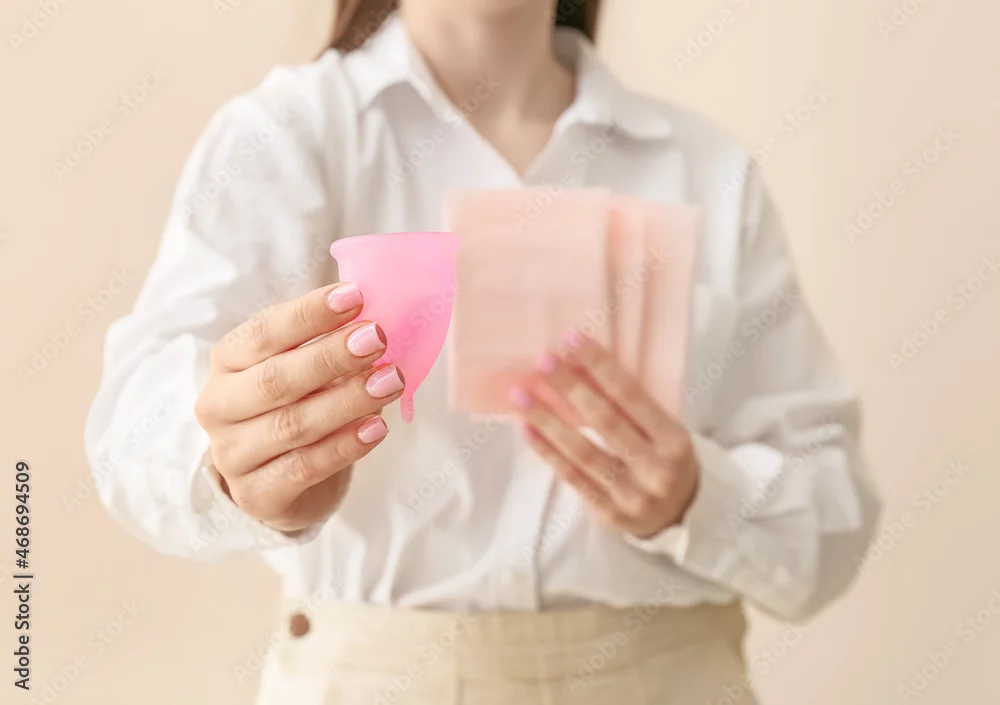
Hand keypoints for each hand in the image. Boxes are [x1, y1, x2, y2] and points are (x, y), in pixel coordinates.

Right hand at [194, 282, 404, 533]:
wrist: (277, 481)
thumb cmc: (295, 407)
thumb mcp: (304, 370)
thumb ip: (329, 345)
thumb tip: (375, 320)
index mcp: (227, 362)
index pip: (264, 332)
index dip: (309, 314)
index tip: (356, 296)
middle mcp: (219, 406)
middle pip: (276, 379)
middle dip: (331, 356)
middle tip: (378, 338)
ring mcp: (232, 455)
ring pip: (292, 425)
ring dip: (347, 400)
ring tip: (391, 381)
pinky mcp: (257, 495)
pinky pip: (305, 467)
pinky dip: (344, 446)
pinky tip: (377, 427)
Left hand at [511, 332, 698, 539]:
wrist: (684, 516)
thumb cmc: (668, 460)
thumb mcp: (667, 431)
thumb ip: (635, 407)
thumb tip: (583, 366)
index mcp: (674, 440)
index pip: (631, 395)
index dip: (600, 366)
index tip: (572, 339)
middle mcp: (655, 468)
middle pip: (605, 421)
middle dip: (570, 387)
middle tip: (542, 360)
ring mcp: (631, 495)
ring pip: (582, 452)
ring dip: (547, 420)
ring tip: (521, 395)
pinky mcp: (608, 513)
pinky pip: (572, 478)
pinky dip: (547, 451)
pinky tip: (526, 428)